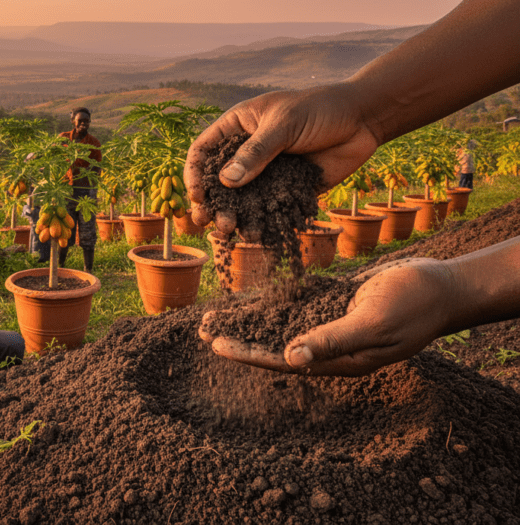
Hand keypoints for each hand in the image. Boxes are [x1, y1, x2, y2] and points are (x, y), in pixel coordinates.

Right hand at [183, 84, 381, 233]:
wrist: (363, 119)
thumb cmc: (320, 108)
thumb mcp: (284, 124)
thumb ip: (257, 152)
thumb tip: (225, 182)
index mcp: (237, 128)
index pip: (203, 152)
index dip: (195, 174)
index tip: (197, 196)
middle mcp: (247, 152)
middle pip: (217, 182)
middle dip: (211, 204)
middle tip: (209, 221)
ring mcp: (266, 173)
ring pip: (241, 200)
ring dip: (233, 217)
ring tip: (231, 231)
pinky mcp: (287, 190)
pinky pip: (269, 210)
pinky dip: (262, 223)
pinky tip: (257, 234)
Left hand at [198, 258, 454, 375]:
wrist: (443, 284)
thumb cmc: (414, 305)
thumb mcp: (372, 323)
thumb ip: (332, 340)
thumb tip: (291, 359)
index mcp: (339, 360)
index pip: (283, 361)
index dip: (248, 353)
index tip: (216, 345)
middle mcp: (331, 345)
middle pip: (275, 344)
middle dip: (240, 337)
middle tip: (202, 329)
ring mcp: (333, 324)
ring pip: (282, 323)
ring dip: (251, 319)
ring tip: (216, 314)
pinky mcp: (337, 304)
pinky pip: (298, 304)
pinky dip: (275, 300)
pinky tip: (250, 295)